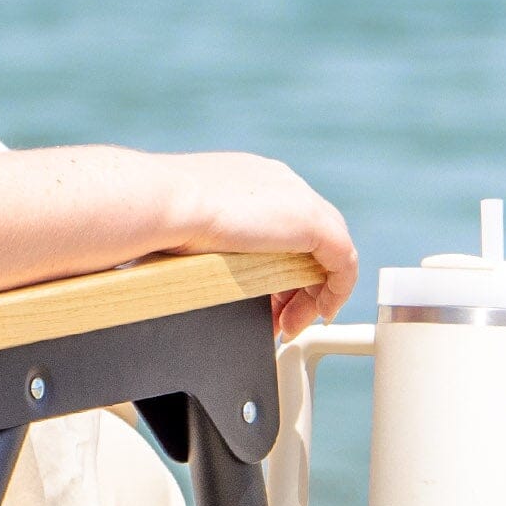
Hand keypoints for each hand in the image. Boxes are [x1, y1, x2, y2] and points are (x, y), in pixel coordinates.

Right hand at [165, 153, 356, 339]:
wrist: (164, 203)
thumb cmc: (161, 219)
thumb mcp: (190, 230)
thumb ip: (208, 243)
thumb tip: (193, 272)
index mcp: (253, 180)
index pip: (285, 225)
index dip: (282, 267)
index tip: (268, 299)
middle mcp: (281, 183)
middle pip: (311, 240)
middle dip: (299, 286)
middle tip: (283, 320)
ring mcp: (299, 200)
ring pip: (329, 252)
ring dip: (314, 293)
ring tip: (293, 325)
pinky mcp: (313, 222)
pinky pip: (343, 261)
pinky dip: (336, 290)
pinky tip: (321, 313)